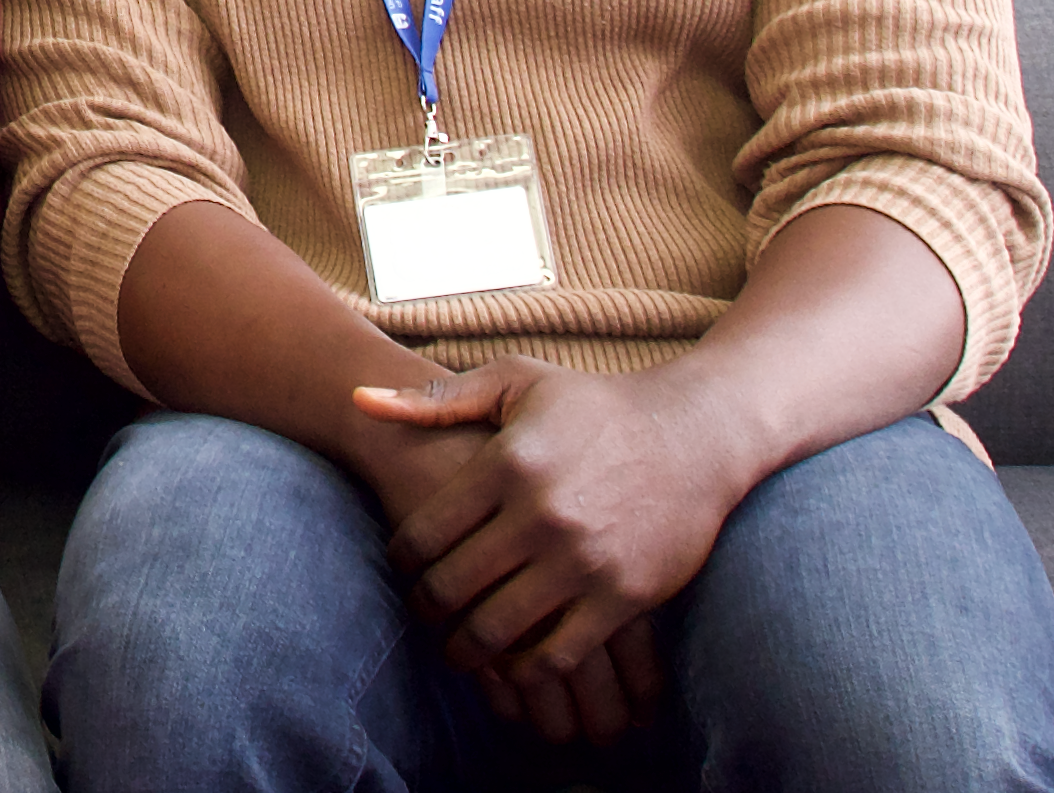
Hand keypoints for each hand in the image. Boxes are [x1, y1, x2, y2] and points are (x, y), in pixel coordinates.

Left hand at [356, 357, 740, 739]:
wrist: (695, 433)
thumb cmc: (595, 404)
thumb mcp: (515, 383)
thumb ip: (435, 398)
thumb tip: (358, 399)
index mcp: (505, 463)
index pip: (423, 535)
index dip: (402, 563)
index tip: (406, 570)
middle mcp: (539, 514)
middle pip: (451, 588)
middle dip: (427, 610)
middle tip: (426, 615)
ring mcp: (582, 560)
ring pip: (496, 629)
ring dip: (467, 650)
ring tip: (461, 649)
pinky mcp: (622, 597)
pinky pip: (558, 655)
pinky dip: (526, 669)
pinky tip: (515, 662)